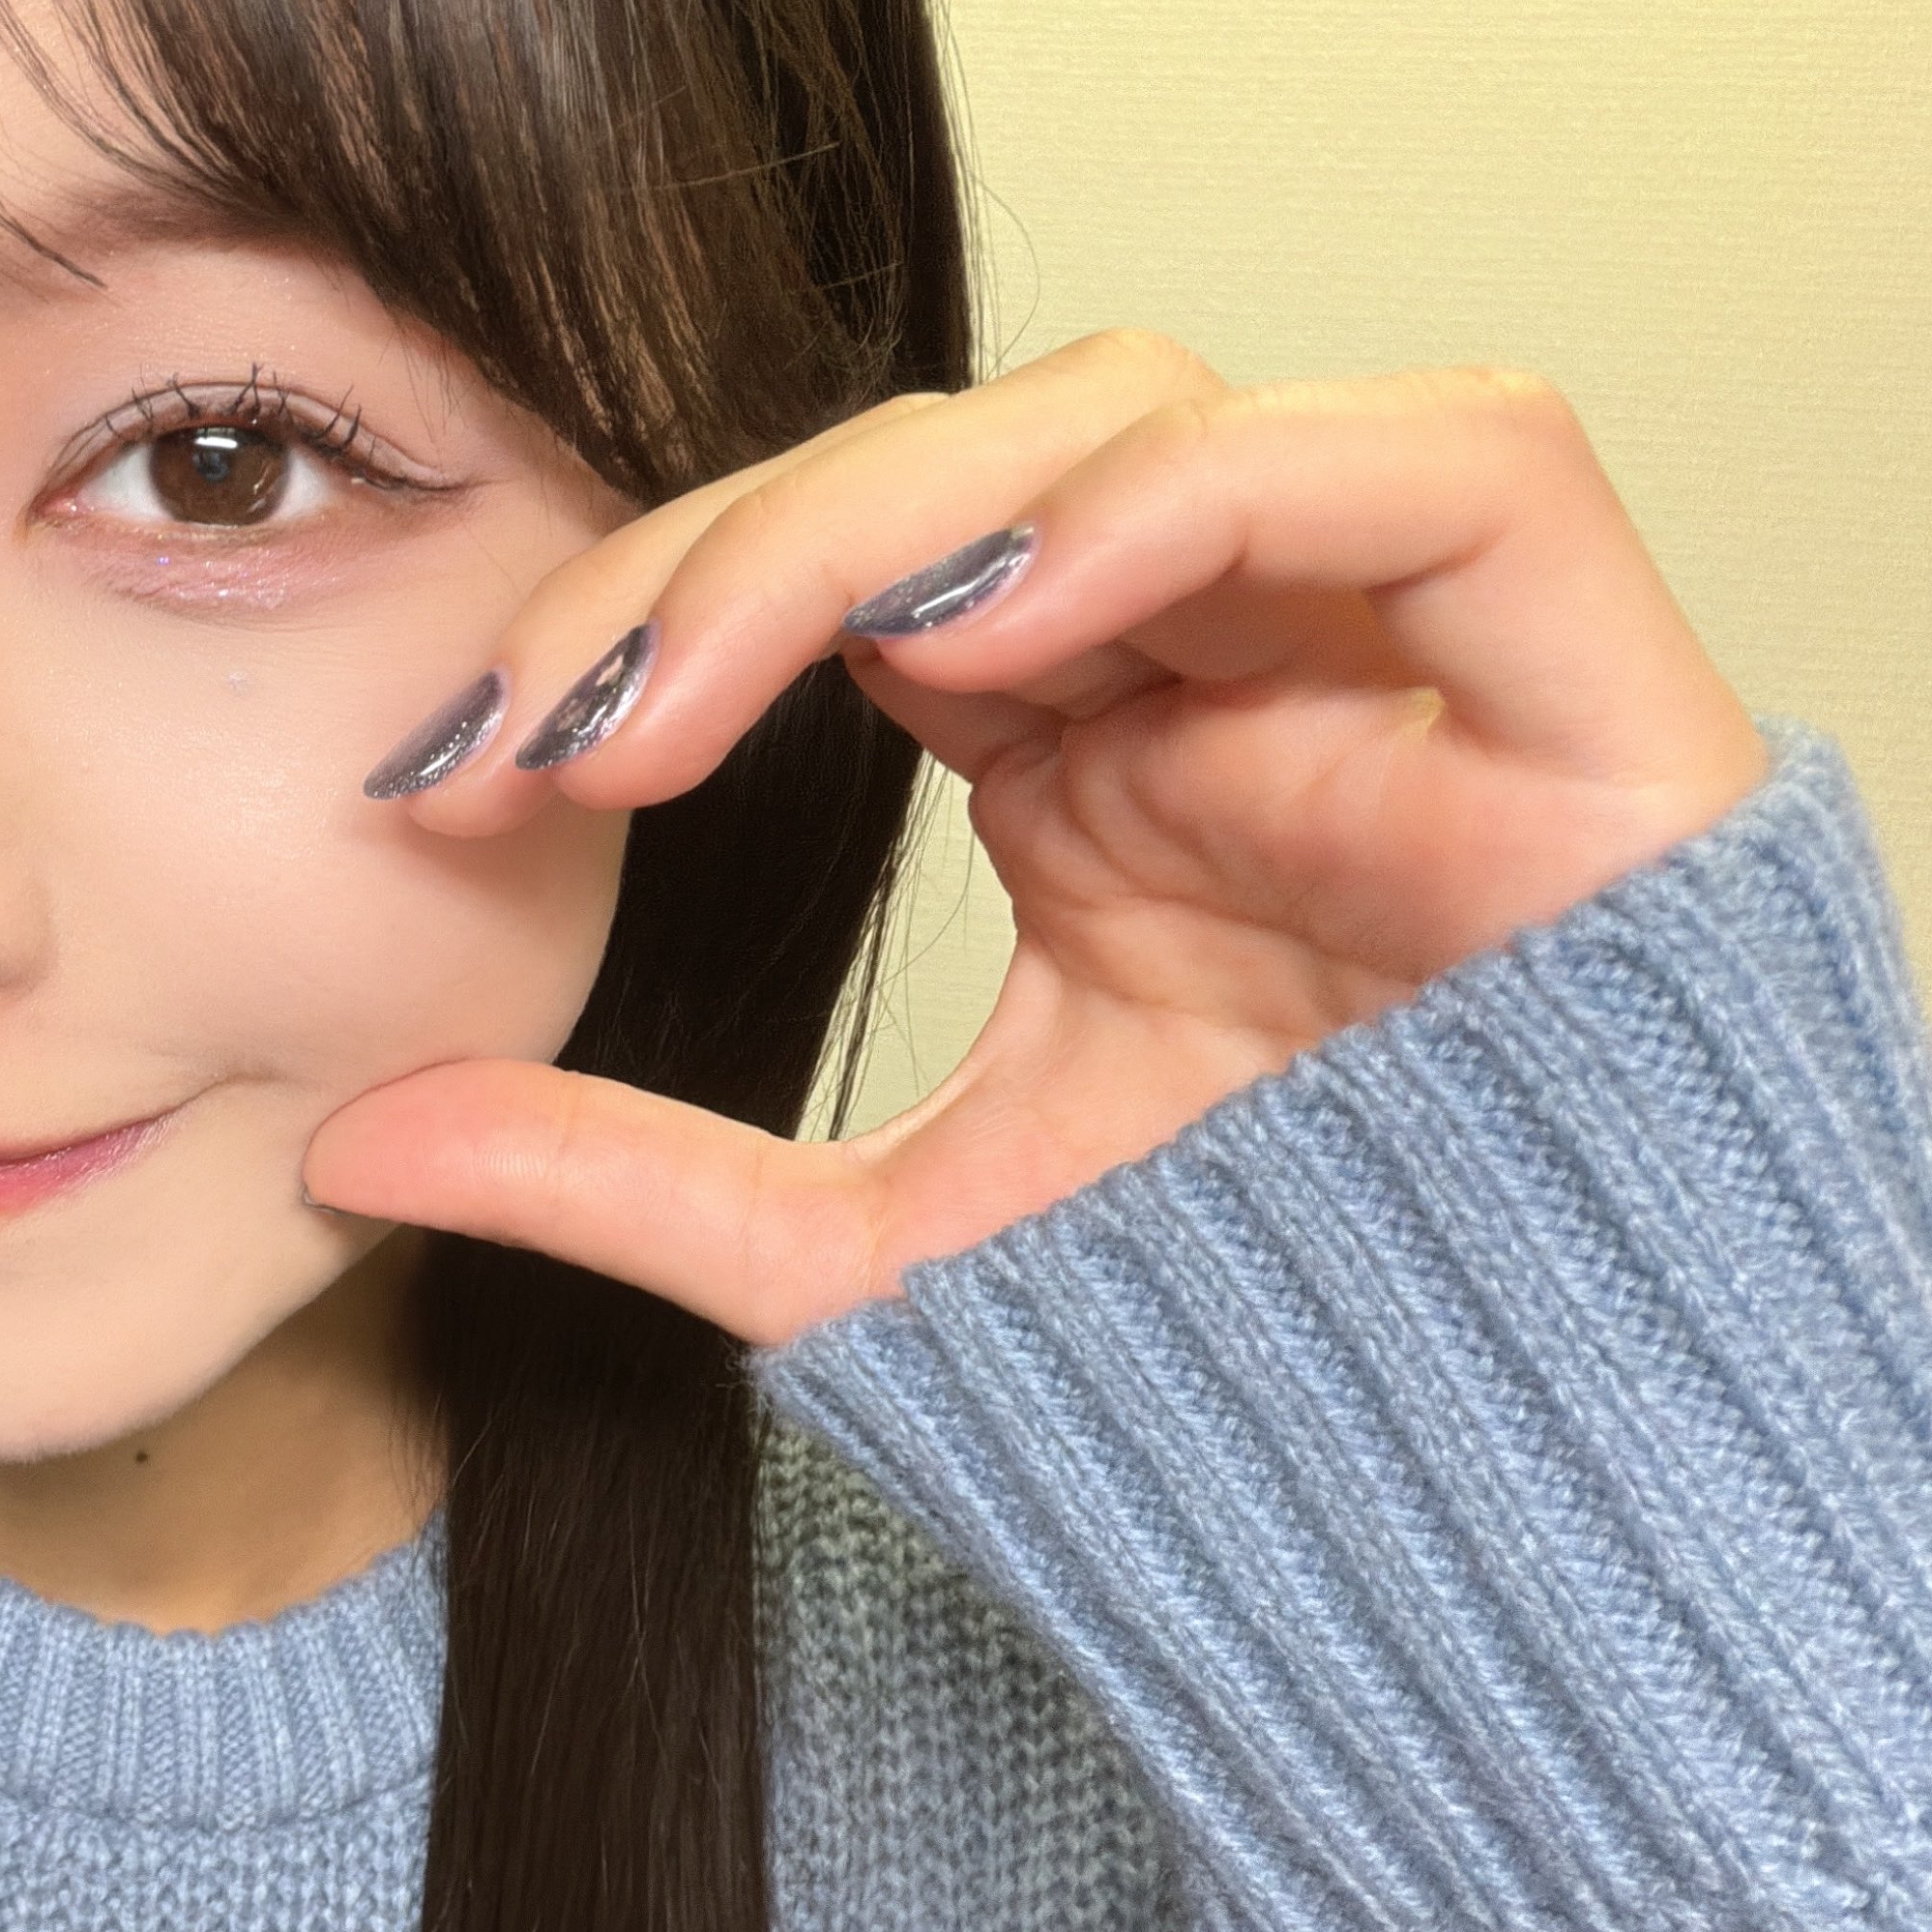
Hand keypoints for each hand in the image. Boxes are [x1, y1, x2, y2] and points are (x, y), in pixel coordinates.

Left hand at [302, 329, 1771, 1343]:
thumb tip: (345, 1142)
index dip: (648, 623)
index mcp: (1087, 760)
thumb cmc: (1233, 1365)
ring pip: (1145, 416)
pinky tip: (1001, 638)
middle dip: (724, 557)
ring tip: (729, 694)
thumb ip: (627, 1186)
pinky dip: (1201, 497)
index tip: (465, 778)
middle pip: (958, 469)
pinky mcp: (1587, 677)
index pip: (846, 580)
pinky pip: (1444, 459)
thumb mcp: (877, 1270)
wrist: (1509, 1515)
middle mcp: (1230, 673)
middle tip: (560, 729)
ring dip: (904, 515)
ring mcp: (1406, 659)